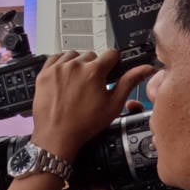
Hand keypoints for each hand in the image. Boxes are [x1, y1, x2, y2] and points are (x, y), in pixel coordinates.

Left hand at [28, 50, 153, 160]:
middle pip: (92, 55)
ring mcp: (58, 68)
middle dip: (95, 67)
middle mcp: (75, 66)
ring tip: (78, 82)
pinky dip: (61, 64)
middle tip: (93, 84)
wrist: (57, 135)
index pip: (111, 53)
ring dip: (78, 64)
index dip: (114, 63)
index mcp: (94, 71)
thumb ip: (129, 82)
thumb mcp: (113, 105)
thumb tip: (144, 69)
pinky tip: (65, 77)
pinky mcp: (44, 73)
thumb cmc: (83, 124)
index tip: (110, 71)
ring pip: (74, 55)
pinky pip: (55, 58)